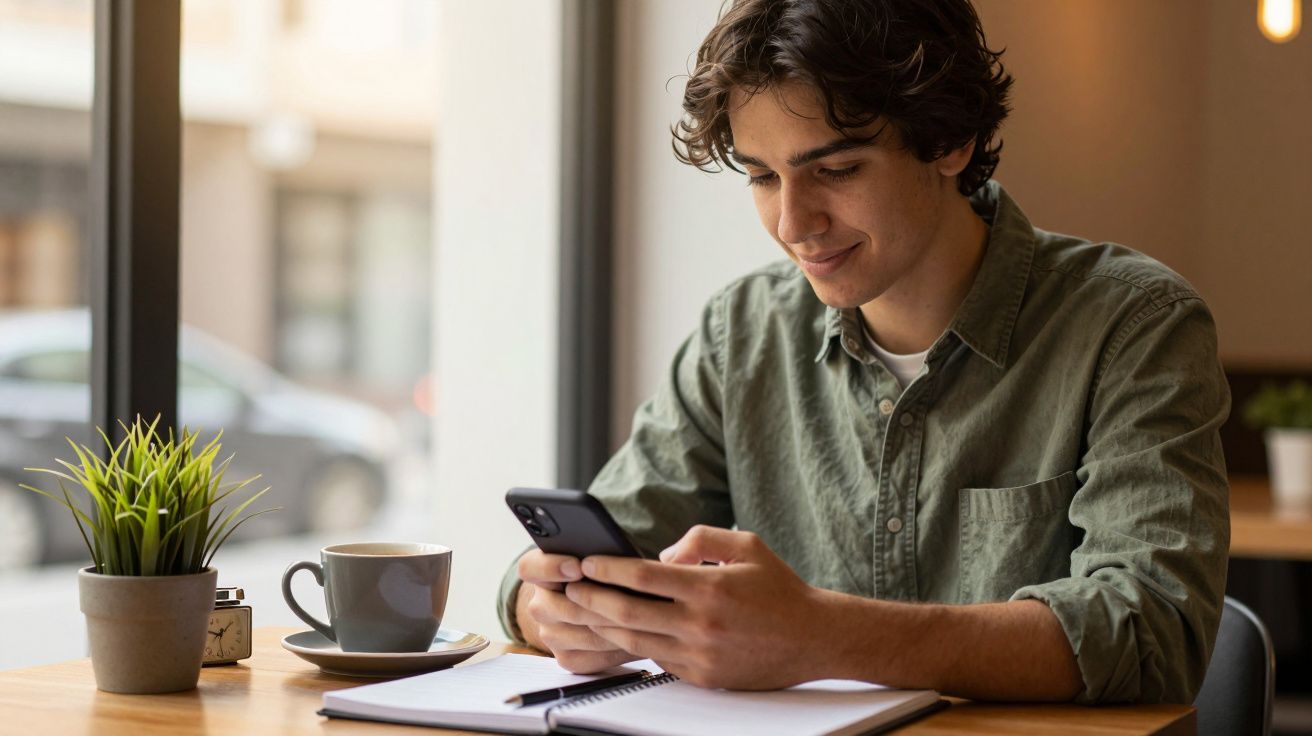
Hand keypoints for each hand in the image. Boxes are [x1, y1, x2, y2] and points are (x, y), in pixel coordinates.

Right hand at [516, 549, 641, 672]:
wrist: (601, 603)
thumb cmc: (603, 571)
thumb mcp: (597, 554)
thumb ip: (597, 550)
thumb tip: (613, 547)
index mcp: (538, 571)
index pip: (529, 568)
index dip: (552, 567)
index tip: (578, 566)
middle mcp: (540, 605)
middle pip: (563, 608)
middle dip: (598, 603)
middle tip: (627, 597)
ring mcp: (551, 635)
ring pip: (584, 635)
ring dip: (614, 627)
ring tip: (643, 618)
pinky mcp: (567, 659)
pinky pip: (593, 657)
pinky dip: (618, 648)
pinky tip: (638, 636)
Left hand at [566, 525, 826, 689]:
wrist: (812, 638)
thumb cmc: (779, 588)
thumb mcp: (746, 545)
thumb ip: (700, 539)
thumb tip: (661, 554)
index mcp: (710, 587)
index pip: (644, 576)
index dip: (608, 568)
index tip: (585, 561)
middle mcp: (702, 624)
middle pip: (629, 613)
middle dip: (592, 599)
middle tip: (569, 588)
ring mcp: (700, 655)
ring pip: (636, 641)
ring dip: (603, 625)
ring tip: (582, 610)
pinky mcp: (703, 677)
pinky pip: (657, 659)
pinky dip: (634, 645)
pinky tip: (617, 632)